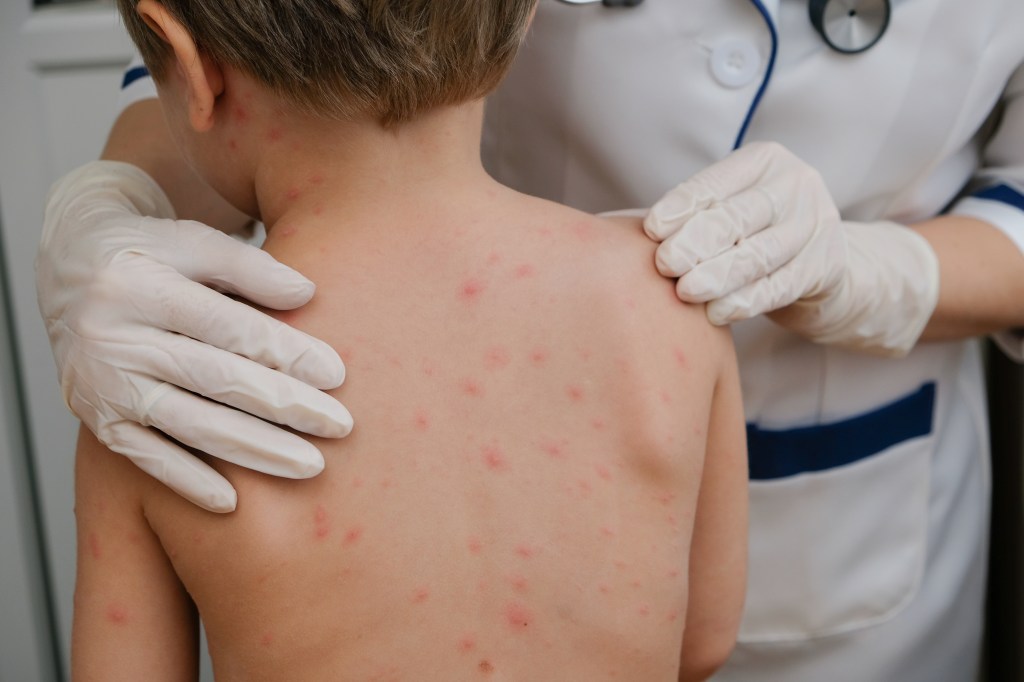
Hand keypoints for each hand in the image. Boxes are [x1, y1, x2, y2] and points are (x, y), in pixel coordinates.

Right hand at [37, 161, 352, 511]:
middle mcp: (114, 338)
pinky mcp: (96, 419)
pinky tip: (233, 503)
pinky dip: (188, 482)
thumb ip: (248, 266)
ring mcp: (102, 384)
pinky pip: (146, 457)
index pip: (227, 327)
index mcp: (139, 286)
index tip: (336, 374)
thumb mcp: (191, 241)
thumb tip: (306, 293)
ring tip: (310, 466)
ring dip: (254, 451)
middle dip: (284, 406)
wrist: (67, 268)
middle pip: (215, 379)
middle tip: (340, 426)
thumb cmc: (148, 252)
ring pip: (190, 425)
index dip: (284, 352)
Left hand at [643, 142, 938, 355]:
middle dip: (696, 241)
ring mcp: (816, 226)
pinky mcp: (826, 267)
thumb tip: (623, 231)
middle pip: (738, 216)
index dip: (682, 206)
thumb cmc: (752, 235)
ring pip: (759, 254)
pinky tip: (716, 312)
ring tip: (685, 292)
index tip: (651, 230)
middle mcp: (796, 186)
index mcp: (765, 161)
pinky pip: (779, 287)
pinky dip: (744, 301)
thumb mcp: (730, 208)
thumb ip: (693, 214)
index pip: (717, 182)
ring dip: (718, 275)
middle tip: (664, 264)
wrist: (821, 266)